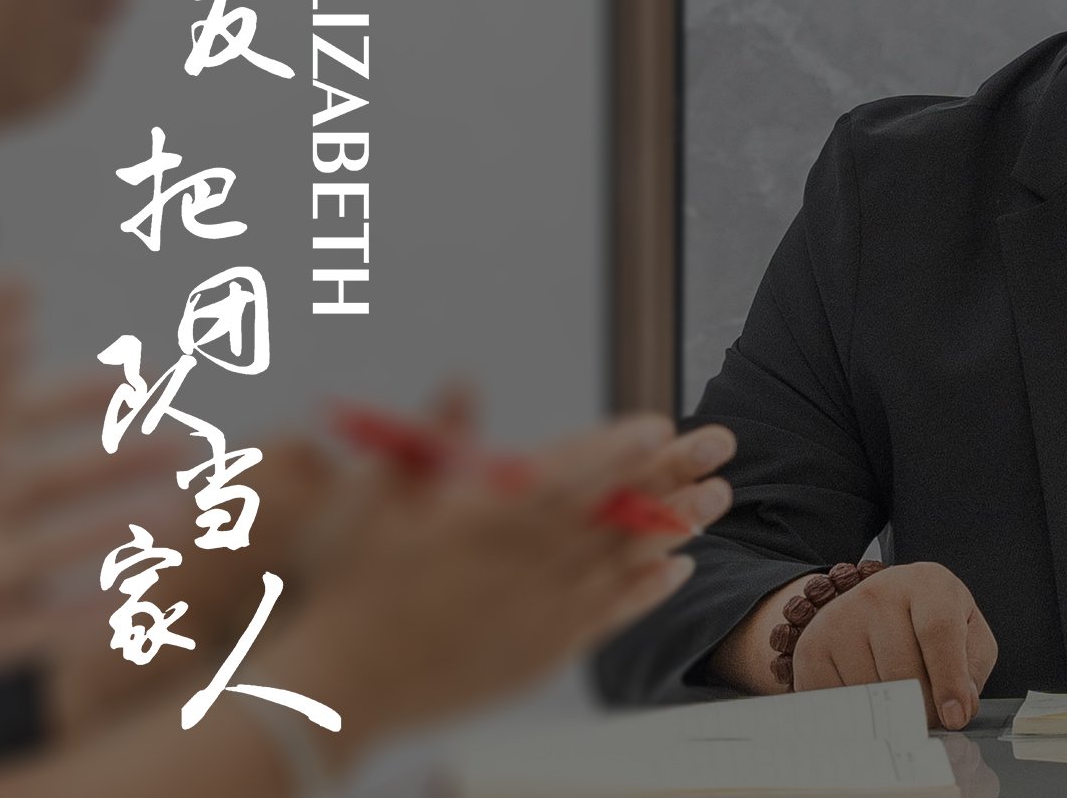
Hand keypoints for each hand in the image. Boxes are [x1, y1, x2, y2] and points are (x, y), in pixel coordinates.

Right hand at [262, 414, 733, 750]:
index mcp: (484, 521)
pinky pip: (611, 616)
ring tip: (720, 495)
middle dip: (671, 473)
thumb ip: (432, 439)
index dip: (619, 448)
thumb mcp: (376, 501)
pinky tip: (681, 567)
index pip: (567, 474)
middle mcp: (523, 565)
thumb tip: (462, 379)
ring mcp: (540, 612)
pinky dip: (648, 591)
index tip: (661, 425)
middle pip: (612, 511)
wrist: (344, 687)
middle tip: (722, 442)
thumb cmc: (353, 587)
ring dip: (675, 525)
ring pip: (624, 560)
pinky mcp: (543, 653)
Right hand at [776, 562, 996, 729]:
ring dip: (890, 713)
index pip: (938, 631)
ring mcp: (841, 617)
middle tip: (929, 716)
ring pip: (871, 690)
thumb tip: (959, 706)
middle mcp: (879, 593)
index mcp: (927, 584)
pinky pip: (837, 699)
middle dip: (922, 708)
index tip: (954, 716)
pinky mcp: (813, 647)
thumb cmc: (929, 622)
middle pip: (903, 670)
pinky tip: (870, 696)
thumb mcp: (967, 634)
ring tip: (899, 700)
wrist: (876, 608)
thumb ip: (971, 668)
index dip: (949, 680)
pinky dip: (858, 713)